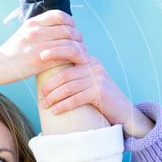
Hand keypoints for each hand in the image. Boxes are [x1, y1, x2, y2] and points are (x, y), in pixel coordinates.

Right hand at [0, 10, 88, 85]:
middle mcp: (36, 33)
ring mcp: (38, 48)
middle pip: (68, 30)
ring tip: (81, 54)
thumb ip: (41, 27)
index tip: (73, 29)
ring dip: (79, 50)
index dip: (71, 22)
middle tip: (80, 44)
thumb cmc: (13, 50)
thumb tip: (60, 26)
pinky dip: (72, 60)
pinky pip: (63, 58)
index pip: (60, 16)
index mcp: (32, 23)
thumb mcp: (24, 31)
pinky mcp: (39, 63)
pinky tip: (75, 62)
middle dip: (78, 37)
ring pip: (68, 45)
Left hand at [37, 54, 153, 137]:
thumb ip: (73, 73)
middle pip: (64, 73)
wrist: (122, 110)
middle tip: (40, 96)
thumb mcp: (87, 81)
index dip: (54, 51)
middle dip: (49, 85)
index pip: (70, 50)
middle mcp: (94, 66)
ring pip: (68, 87)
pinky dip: (62, 106)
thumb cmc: (99, 97)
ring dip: (53, 98)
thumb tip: (48, 73)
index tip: (39, 56)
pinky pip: (75, 99)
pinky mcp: (100, 92)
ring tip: (45, 105)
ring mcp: (98, 79)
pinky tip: (54, 111)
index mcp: (89, 60)